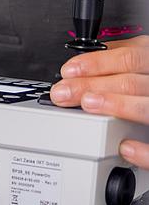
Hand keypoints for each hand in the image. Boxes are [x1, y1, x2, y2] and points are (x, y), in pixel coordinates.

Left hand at [49, 35, 148, 168]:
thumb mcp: (148, 61)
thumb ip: (127, 58)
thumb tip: (92, 54)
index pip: (129, 58)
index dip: (96, 63)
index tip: (69, 71)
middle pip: (131, 81)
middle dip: (92, 85)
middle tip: (64, 92)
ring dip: (117, 105)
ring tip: (89, 105)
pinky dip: (146, 150)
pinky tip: (126, 147)